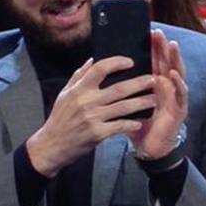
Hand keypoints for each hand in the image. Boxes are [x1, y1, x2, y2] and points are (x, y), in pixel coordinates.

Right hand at [26, 57, 153, 177]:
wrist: (51, 146)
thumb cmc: (60, 118)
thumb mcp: (64, 94)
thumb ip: (78, 76)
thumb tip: (92, 59)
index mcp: (79, 90)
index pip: (100, 69)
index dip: (117, 63)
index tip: (131, 62)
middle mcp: (87, 101)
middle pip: (118, 88)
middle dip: (139, 83)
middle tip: (153, 79)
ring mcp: (93, 118)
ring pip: (123, 107)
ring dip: (141, 102)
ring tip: (154, 99)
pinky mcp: (97, 134)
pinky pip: (119, 126)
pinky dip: (131, 124)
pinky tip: (140, 122)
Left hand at [130, 29, 188, 159]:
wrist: (149, 147)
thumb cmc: (138, 123)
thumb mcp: (128, 103)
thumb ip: (120, 87)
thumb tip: (102, 70)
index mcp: (154, 83)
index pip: (154, 60)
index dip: (152, 46)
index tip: (146, 31)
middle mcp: (166, 86)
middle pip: (166, 62)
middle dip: (163, 46)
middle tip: (157, 32)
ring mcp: (175, 96)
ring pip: (177, 73)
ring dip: (175, 59)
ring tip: (172, 45)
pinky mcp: (179, 109)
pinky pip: (181, 94)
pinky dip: (178, 84)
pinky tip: (173, 75)